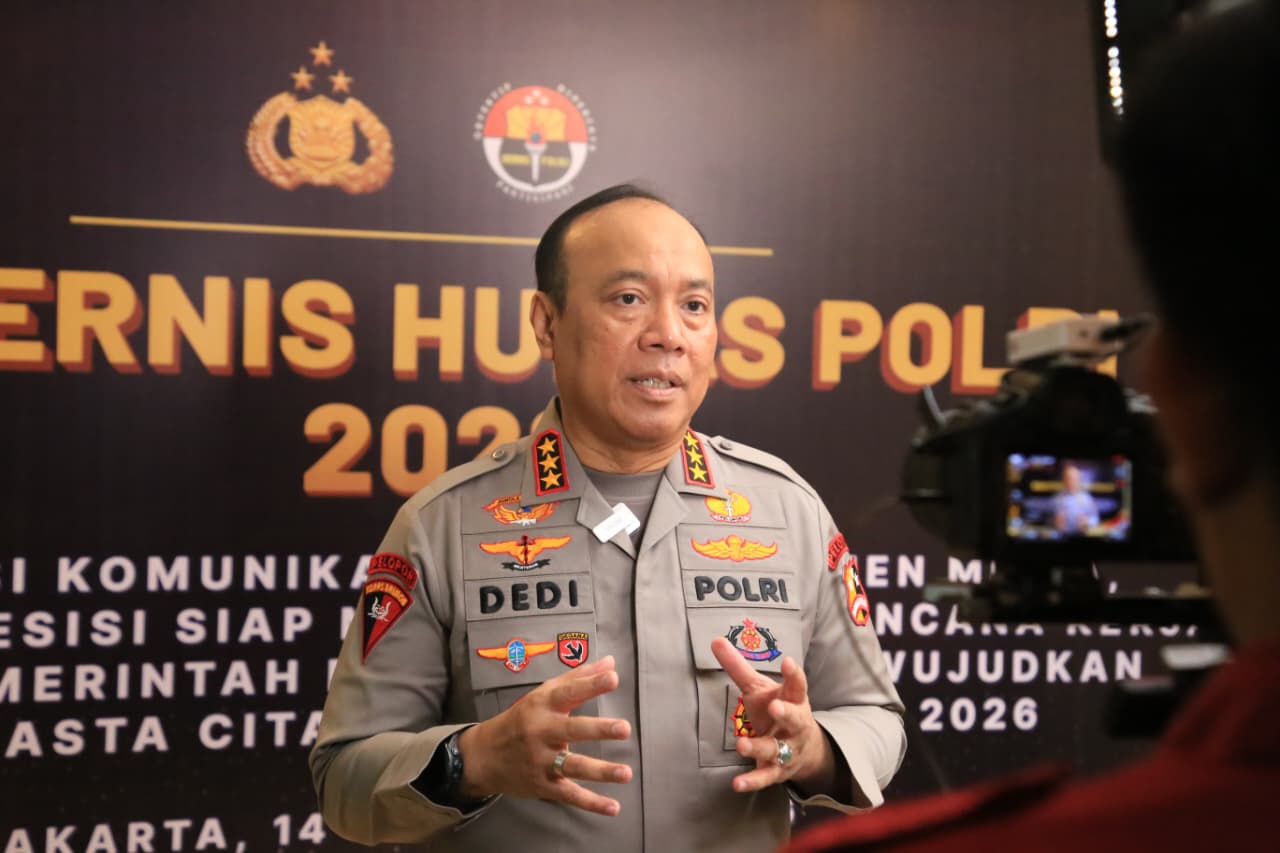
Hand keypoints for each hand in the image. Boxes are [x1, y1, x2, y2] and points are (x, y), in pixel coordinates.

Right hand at [458, 655, 632, 815]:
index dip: (591, 684)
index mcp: (542, 706)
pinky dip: (591, 803)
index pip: (569, 693)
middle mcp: (541, 732)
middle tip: (624, 728)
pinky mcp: (542, 785)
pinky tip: (613, 807)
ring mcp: (541, 761)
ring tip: (626, 772)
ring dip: (600, 771)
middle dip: (598, 729)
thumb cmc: (520, 720)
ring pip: (573, 765)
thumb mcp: (543, 695)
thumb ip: (578, 679)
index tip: (613, 678)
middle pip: (572, 730)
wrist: (483, 756)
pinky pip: (569, 794)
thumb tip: (610, 663)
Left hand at [711, 637, 833, 793]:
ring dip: (760, 747)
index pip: (797, 685)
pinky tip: (737, 783)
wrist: (804, 749)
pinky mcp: (777, 770)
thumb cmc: (777, 708)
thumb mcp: (759, 686)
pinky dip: (752, 781)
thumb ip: (737, 666)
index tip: (787, 662)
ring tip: (741, 744)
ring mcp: (787, 749)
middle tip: (775, 707)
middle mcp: (794, 725)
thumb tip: (714, 639)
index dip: (793, 674)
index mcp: (793, 699)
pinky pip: (765, 777)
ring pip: (777, 750)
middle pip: (794, 718)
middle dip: (786, 713)